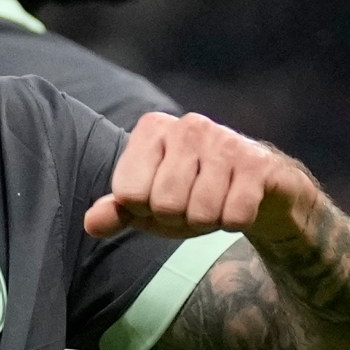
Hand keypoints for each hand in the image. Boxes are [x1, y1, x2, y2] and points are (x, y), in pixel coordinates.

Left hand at [84, 112, 322, 245]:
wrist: (257, 188)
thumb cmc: (192, 192)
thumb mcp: (148, 204)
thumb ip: (117, 211)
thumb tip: (91, 223)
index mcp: (152, 129)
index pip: (128, 194)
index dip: (145, 209)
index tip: (161, 197)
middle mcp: (187, 126)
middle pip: (165, 205)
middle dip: (179, 218)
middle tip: (193, 203)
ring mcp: (225, 140)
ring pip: (201, 213)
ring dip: (209, 221)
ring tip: (216, 201)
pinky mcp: (258, 162)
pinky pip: (235, 216)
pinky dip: (235, 222)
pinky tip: (240, 202)